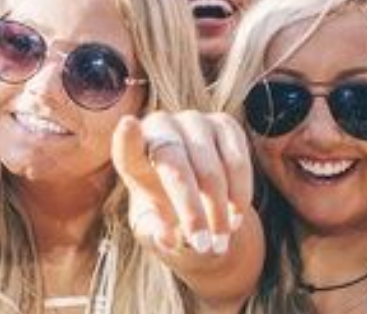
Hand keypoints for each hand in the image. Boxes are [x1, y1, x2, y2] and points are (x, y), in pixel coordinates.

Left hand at [113, 111, 251, 256]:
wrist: (198, 196)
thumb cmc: (166, 209)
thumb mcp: (154, 226)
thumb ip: (155, 232)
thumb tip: (166, 237)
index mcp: (133, 153)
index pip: (126, 145)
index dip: (127, 136)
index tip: (127, 125)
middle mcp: (160, 128)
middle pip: (174, 165)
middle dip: (191, 209)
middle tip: (202, 245)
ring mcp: (193, 120)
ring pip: (210, 167)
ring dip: (218, 209)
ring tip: (220, 241)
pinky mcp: (224, 123)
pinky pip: (236, 160)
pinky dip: (240, 193)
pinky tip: (236, 217)